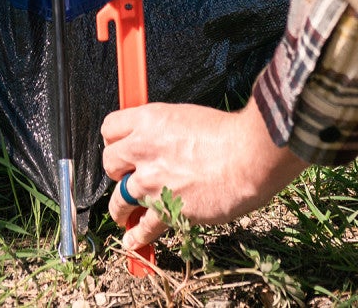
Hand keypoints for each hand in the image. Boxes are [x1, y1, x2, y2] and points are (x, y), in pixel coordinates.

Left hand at [102, 101, 304, 252]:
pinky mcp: (166, 208)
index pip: (110, 128)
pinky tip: (132, 240)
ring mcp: (151, 181)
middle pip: (110, 162)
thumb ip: (167, 130)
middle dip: (116, 171)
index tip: (119, 148)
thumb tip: (164, 142)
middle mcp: (143, 149)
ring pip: (120, 198)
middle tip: (124, 177)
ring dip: (120, 208)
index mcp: (148, 121)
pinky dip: (136, 236)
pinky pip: (143, 226)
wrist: (247, 156)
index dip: (114, 139)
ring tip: (121, 214)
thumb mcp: (188, 116)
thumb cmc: (228, 133)